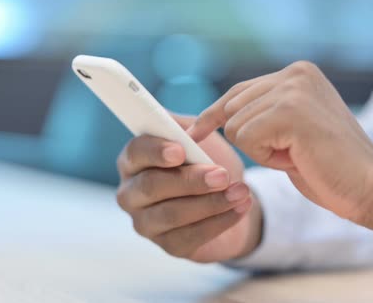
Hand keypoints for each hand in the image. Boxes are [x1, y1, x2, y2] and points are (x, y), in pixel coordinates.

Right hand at [116, 114, 262, 261]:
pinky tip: (240, 208)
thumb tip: (178, 126)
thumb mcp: (199, 137)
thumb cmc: (208, 161)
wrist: (231, 198)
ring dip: (210, 203)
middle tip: (222, 175)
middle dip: (189, 180)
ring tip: (241, 192)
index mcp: (133, 160)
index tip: (180, 151)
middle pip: (151, 186)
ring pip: (171, 214)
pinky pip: (191, 236)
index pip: (135, 152)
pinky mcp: (168, 246)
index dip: (155, 151)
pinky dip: (220, 222)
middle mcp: (131, 193)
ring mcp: (146, 223)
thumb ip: (186, 127)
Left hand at [188, 61, 372, 237]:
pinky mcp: (290, 110)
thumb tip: (217, 116)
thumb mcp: (290, 129)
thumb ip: (264, 112)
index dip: (214, 114)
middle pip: (232, 107)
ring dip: (261, 150)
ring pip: (236, 126)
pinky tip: (296, 157)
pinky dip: (265, 157)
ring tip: (298, 153)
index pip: (239, 91)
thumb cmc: (327, 165)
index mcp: (298, 73)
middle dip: (251, 139)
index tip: (194, 132)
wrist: (369, 185)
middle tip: (293, 151)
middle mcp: (295, 73)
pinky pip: (245, 138)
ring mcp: (294, 89)